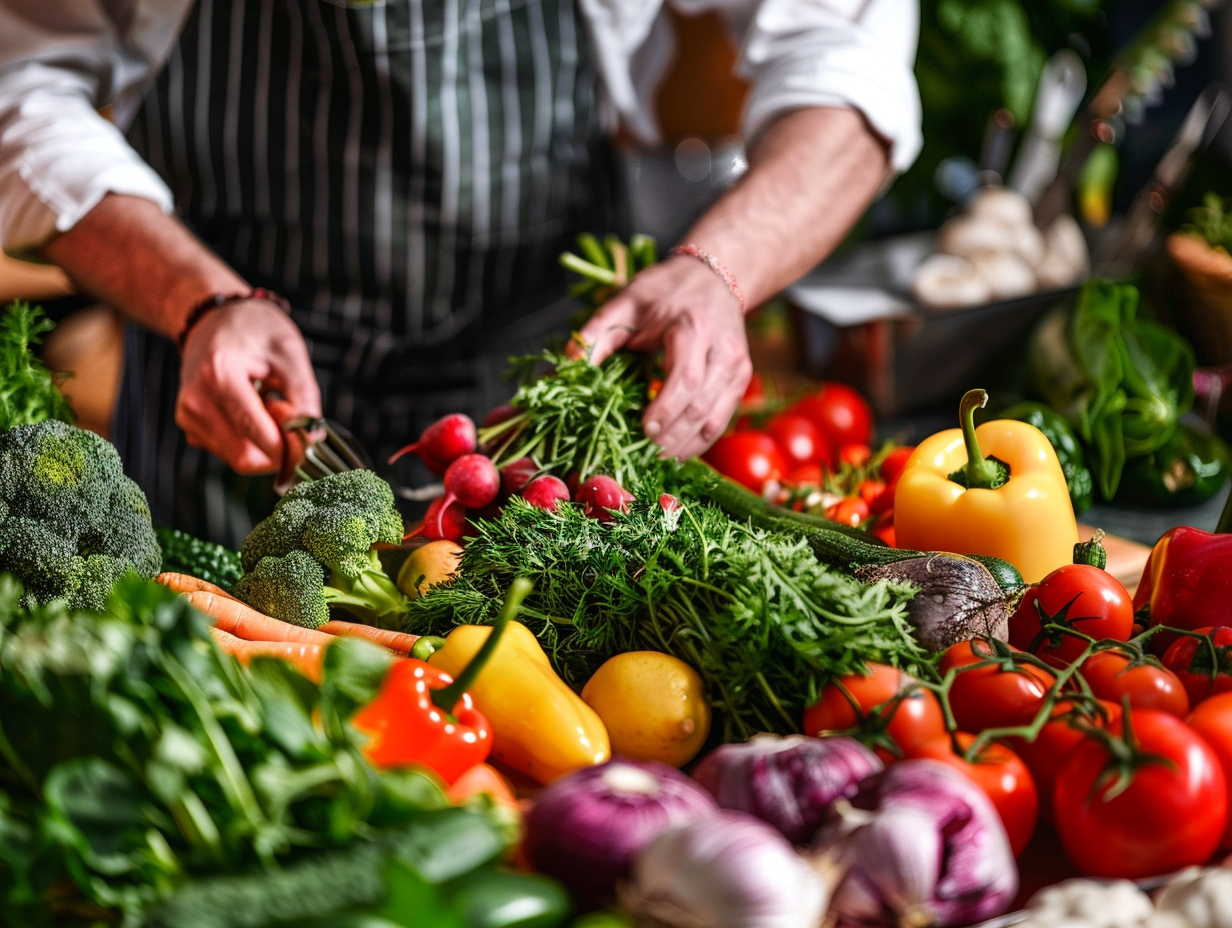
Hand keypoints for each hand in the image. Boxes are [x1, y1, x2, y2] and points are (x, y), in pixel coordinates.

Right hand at [177, 300, 321, 473]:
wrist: (213, 319)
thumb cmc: (253, 329)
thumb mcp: (289, 350)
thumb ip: (304, 395)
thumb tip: (312, 438)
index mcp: (219, 375)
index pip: (256, 434)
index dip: (290, 447)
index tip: (310, 437)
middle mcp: (195, 400)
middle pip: (246, 456)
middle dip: (277, 447)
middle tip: (286, 410)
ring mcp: (188, 416)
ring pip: (239, 457)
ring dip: (264, 442)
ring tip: (267, 402)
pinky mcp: (190, 426)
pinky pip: (229, 451)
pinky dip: (248, 439)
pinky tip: (251, 409)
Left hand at [572, 255, 751, 459]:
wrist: (713, 276)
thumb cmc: (665, 291)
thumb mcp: (625, 303)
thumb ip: (596, 334)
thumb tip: (568, 367)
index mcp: (692, 328)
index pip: (684, 379)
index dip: (665, 411)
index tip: (643, 430)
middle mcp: (723, 349)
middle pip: (700, 405)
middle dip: (672, 435)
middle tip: (644, 452)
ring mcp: (737, 366)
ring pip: (715, 418)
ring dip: (686, 444)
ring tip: (657, 457)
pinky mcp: (741, 378)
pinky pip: (723, 418)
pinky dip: (700, 440)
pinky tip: (677, 450)